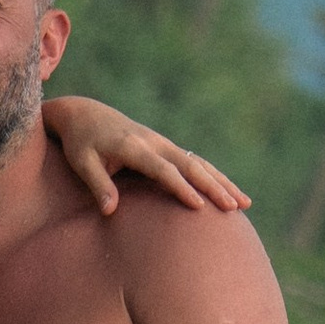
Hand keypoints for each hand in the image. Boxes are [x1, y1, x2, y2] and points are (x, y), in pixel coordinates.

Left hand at [44, 95, 248, 218]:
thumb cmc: (80, 142)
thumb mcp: (81, 161)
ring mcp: (163, 144)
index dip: (180, 187)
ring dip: (222, 182)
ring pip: (199, 164)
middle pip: (190, 166)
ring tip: (244, 204)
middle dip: (213, 187)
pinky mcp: (165, 148)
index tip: (198, 205)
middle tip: (233, 207)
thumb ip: (97, 184)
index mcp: (134, 146)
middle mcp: (154, 143)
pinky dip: (214, 177)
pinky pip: (194, 163)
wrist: (85, 113)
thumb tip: (110, 211)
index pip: (162, 170)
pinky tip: (229, 192)